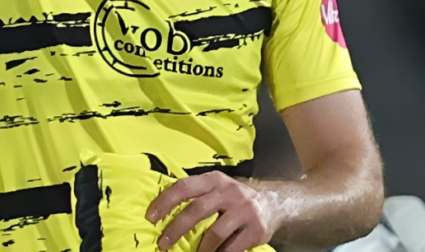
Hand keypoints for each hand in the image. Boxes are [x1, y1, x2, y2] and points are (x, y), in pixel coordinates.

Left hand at [146, 172, 278, 251]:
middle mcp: (230, 191)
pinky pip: (231, 248)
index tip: (151, 218)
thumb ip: (196, 195)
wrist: (273, 204)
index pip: (185, 187)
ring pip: (215, 233)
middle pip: (197, 209)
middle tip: (163, 244)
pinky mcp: (256, 228)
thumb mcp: (217, 189)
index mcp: (215, 180)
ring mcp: (244, 209)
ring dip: (200, 249)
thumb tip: (161, 211)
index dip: (165, 202)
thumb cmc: (235, 200)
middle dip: (176, 229)